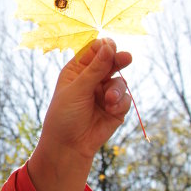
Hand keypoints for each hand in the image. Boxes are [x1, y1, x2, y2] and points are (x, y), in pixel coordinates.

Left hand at [27, 38, 131, 190]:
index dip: (103, 48)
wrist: (69, 146)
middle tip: (126, 58)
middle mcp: (92, 79)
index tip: (110, 46)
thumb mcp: (77, 89)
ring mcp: (105, 93)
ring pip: (120, 81)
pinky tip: (111, 109)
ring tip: (108, 100)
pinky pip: (126, 98)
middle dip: (118, 60)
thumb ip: (95, 68)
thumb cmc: (65, 116)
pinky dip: (120, 102)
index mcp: (77, 70)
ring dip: (116, 89)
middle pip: (111, 62)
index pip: (93, 52)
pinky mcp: (116, 108)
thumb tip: (109, 45)